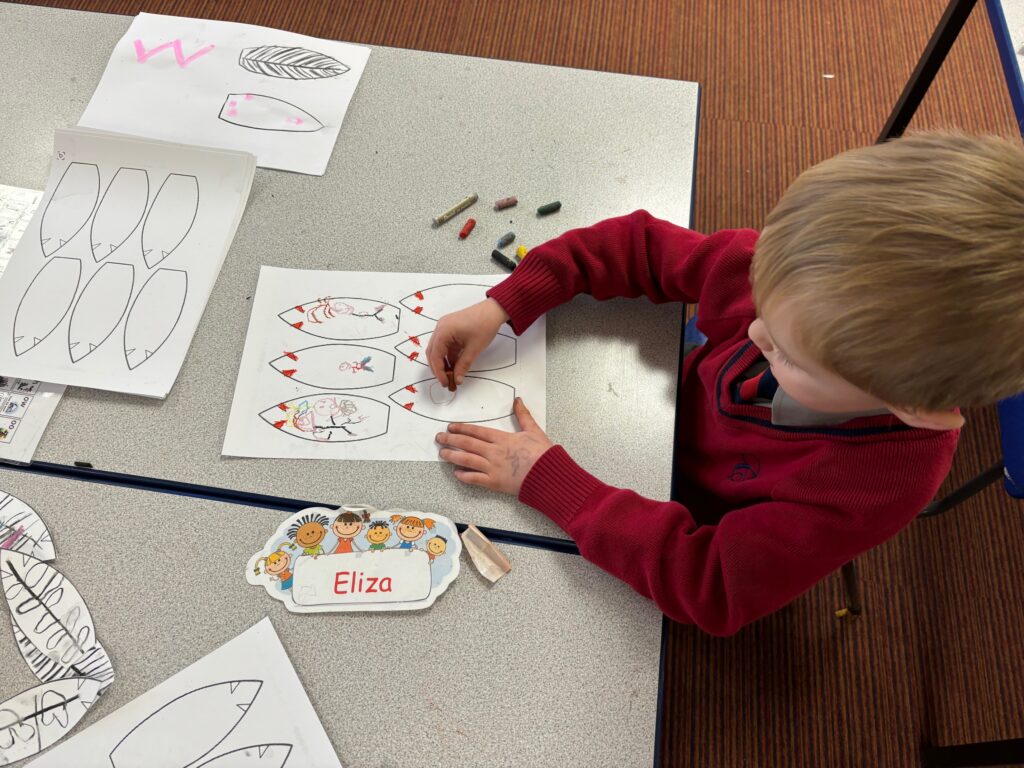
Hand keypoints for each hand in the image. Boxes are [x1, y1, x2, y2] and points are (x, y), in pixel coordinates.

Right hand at [425, 299, 509, 387]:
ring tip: (451, 376)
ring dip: (443, 363)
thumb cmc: (484, 325)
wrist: (493, 310)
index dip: (439, 372)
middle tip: (446, 382)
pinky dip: (449, 356)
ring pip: (438, 350)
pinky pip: (445, 345)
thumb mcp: (474, 349)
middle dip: (438, 368)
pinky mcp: (450, 329)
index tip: (445, 383)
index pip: (435, 356)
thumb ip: (463, 366)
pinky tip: (455, 366)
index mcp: (443, 331)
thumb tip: (457, 380)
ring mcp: (444, 327)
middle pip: (433, 353)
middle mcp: (440, 328)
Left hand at [436, 398, 551, 494]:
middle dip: (451, 440)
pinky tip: (456, 473)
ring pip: (467, 460)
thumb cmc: (543, 454)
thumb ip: (523, 415)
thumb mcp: (534, 431)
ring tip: (442, 453)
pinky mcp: (495, 483)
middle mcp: (494, 452)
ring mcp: (493, 468)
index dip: (462, 428)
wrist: (548, 476)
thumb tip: (518, 400)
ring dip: (452, 456)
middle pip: (467, 444)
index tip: (451, 427)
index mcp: (502, 439)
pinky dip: (464, 476)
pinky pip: (475, 479)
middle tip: (439, 437)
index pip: (477, 431)